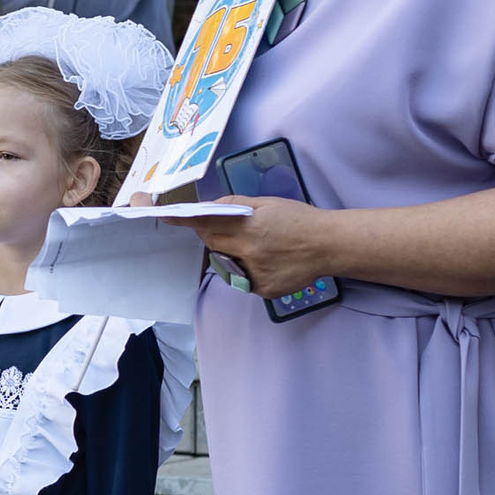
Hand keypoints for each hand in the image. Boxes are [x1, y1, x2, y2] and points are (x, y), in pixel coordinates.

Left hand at [188, 195, 329, 299]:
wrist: (328, 245)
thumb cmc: (299, 219)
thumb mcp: (267, 204)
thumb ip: (237, 205)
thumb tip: (212, 206)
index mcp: (249, 228)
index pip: (208, 224)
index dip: (186, 221)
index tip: (167, 218)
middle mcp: (249, 253)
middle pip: (214, 245)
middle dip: (213, 236)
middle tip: (228, 230)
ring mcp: (256, 274)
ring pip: (228, 264)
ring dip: (232, 255)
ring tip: (256, 246)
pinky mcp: (264, 290)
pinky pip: (244, 279)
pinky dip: (248, 270)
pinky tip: (268, 261)